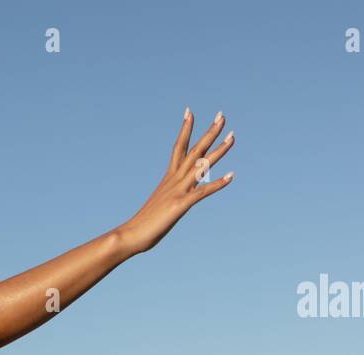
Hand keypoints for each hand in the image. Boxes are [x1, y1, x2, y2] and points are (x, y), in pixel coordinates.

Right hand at [118, 109, 234, 255]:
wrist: (131, 234)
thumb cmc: (142, 224)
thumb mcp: (158, 205)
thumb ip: (166, 198)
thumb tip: (168, 199)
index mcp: (168, 178)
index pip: (178, 147)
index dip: (185, 129)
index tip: (190, 112)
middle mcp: (174, 180)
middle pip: (194, 150)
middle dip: (209, 132)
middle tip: (222, 115)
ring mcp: (178, 191)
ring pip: (201, 165)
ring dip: (219, 150)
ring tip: (233, 136)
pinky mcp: (180, 205)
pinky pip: (203, 191)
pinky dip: (218, 183)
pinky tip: (231, 176)